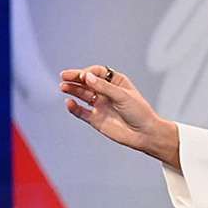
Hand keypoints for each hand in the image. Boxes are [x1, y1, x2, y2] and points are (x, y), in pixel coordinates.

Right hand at [59, 66, 180, 168]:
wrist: (145, 135)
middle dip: (75, 79)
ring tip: (63, 87)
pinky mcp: (96, 119)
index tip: (82, 75)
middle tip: (64, 76)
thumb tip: (87, 77)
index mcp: (116, 82)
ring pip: (82, 95)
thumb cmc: (140, 113)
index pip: (98, 73)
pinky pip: (81, 111)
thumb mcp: (123, 96)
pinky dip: (74, 107)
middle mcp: (106, 92)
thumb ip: (104, 87)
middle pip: (87, 82)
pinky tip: (69, 103)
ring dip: (73, 90)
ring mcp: (100, 105)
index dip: (88, 73)